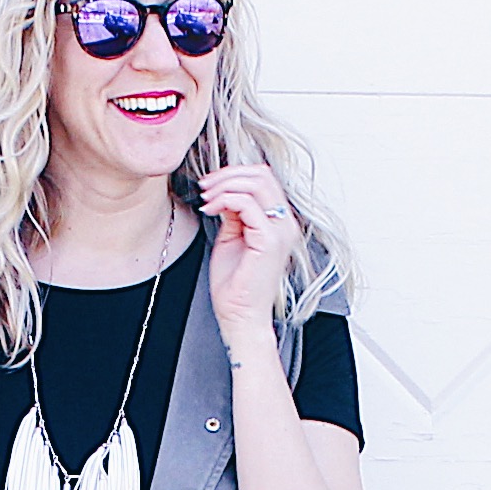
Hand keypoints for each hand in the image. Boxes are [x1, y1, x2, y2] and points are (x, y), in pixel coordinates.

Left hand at [200, 163, 300, 348]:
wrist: (239, 316)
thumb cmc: (236, 284)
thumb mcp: (232, 238)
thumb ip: (234, 214)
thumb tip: (225, 192)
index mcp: (279, 222)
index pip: (265, 179)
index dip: (235, 174)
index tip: (211, 184)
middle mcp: (285, 224)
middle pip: (262, 175)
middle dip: (228, 175)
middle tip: (205, 186)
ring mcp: (280, 231)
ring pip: (256, 184)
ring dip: (224, 186)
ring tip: (206, 198)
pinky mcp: (268, 241)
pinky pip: (247, 204)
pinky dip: (224, 200)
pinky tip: (210, 210)